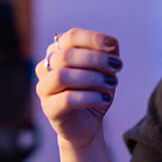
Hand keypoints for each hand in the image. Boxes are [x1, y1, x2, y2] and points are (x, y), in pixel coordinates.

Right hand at [35, 28, 120, 147]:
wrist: (87, 124)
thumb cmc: (93, 92)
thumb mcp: (104, 69)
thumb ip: (107, 53)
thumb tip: (111, 44)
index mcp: (57, 52)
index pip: (70, 37)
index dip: (93, 39)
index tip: (113, 47)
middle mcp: (45, 68)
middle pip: (66, 55)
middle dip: (96, 59)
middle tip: (117, 67)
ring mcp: (44, 88)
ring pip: (62, 76)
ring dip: (92, 78)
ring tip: (112, 83)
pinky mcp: (49, 109)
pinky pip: (67, 99)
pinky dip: (90, 97)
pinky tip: (105, 98)